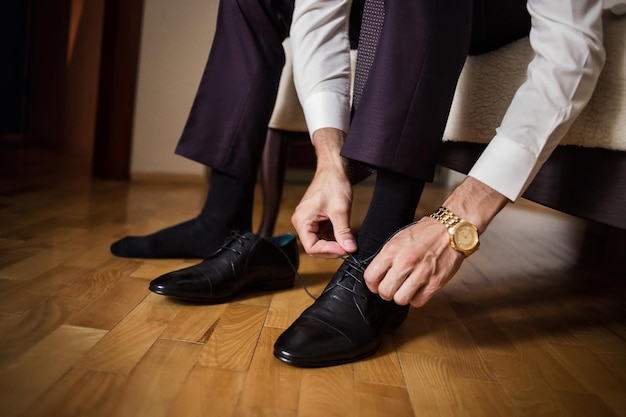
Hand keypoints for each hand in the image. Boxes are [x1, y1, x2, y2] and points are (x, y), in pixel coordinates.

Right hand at [291, 128, 356, 257]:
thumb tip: (349, 249)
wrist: (334, 168)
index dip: (329, 251)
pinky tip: (348, 234)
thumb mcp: (340, 210)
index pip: (312, 247)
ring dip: (336, 243)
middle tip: (349, 247)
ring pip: (322, 241)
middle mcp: (302, 222)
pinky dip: (337, 236)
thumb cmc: (333, 183)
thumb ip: (343, 232)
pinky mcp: (318, 219)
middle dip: (333, 248)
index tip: (345, 250)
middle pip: (316, 246)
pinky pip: (326, 234)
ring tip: (351, 240)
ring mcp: (310, 221)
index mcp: (302, 220)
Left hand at [363, 217, 463, 306]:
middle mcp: (406, 262)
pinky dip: (416, 298)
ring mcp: (422, 273)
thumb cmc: (424, 233)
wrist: (451, 230)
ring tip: (405, 288)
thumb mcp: (398, 238)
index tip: (377, 284)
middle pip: (385, 291)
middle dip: (385, 292)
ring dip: (401, 296)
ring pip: (400, 300)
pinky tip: (418, 289)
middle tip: (391, 288)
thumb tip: (377, 275)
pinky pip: (418, 302)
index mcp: (392, 250)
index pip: (371, 277)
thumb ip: (387, 257)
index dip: (372, 284)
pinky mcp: (436, 282)